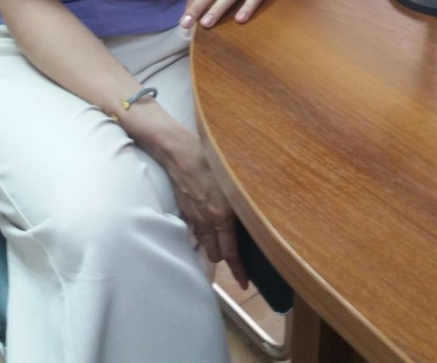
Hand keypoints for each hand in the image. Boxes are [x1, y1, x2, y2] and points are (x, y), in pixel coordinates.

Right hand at [163, 131, 247, 289]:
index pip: (231, 252)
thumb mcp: (233, 179)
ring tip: (219, 241)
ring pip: (204, 244)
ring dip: (211, 246)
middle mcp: (207, 222)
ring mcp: (192, 218)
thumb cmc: (209, 160)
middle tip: (233, 255)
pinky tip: (205, 221)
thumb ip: (243, 201)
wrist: (178, 152)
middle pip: (215, 255)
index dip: (238, 271)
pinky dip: (201, 232)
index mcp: (222, 216)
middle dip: (223, 257)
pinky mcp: (183, 211)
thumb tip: (257, 214)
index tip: (244, 284)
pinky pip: (194, 230)